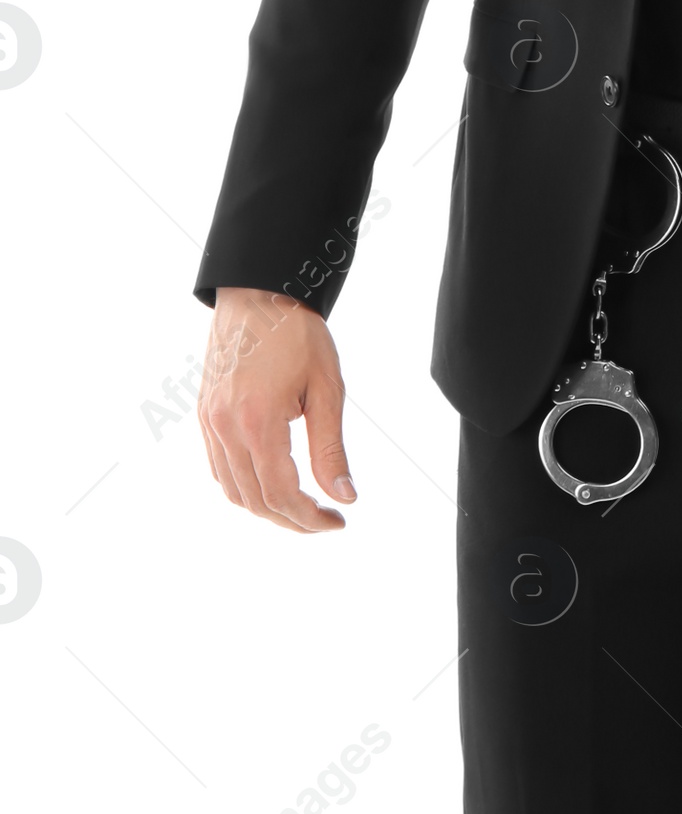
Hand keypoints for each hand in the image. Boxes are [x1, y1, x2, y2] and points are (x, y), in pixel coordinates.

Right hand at [198, 287, 354, 533]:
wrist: (259, 293)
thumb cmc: (298, 333)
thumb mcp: (327, 389)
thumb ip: (331, 448)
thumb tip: (345, 496)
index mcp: (257, 421)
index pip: (281, 494)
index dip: (310, 518)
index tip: (338, 520)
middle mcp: (225, 428)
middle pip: (255, 501)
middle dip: (292, 520)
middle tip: (326, 519)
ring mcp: (209, 422)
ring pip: (233, 491)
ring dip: (267, 508)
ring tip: (302, 506)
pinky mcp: (205, 415)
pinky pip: (219, 469)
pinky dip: (244, 487)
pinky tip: (271, 483)